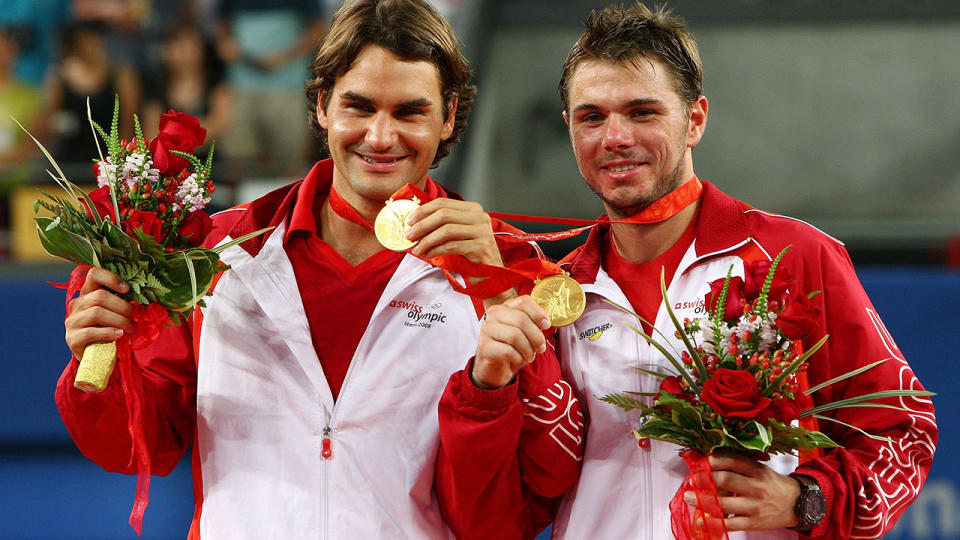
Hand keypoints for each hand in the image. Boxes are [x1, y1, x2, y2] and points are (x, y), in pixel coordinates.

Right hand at [64, 268, 133, 358]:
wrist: (97, 357)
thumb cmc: (110, 331)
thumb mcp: (116, 315)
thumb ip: (123, 305)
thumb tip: (145, 303)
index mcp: (88, 294)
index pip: (93, 275)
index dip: (111, 278)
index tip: (127, 289)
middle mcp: (77, 305)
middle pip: (99, 296)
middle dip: (122, 307)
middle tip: (135, 317)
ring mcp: (72, 322)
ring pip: (96, 313)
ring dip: (119, 320)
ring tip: (130, 328)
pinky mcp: (72, 338)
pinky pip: (90, 332)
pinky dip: (108, 333)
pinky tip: (119, 335)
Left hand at [405, 198, 515, 306]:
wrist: (491, 276)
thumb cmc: (471, 256)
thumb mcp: (456, 236)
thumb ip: (441, 226)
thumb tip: (414, 223)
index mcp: (473, 209)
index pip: (443, 203)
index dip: (423, 211)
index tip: (409, 221)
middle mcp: (480, 217)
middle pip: (443, 215)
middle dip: (422, 225)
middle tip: (409, 235)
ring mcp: (482, 231)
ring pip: (446, 230)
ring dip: (426, 240)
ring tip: (416, 249)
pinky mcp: (481, 247)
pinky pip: (451, 246)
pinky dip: (435, 250)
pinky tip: (427, 255)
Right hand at [472, 296, 550, 388]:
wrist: (494, 368)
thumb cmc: (512, 348)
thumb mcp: (525, 333)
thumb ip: (534, 324)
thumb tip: (545, 323)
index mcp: (505, 307)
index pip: (524, 301)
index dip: (538, 313)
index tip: (546, 325)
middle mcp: (494, 314)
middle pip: (522, 319)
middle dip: (536, 337)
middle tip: (540, 348)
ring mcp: (487, 329)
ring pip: (515, 336)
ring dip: (527, 350)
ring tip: (528, 356)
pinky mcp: (484, 346)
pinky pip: (508, 351)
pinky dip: (518, 359)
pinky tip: (517, 361)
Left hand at [684, 454, 800, 530]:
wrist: (796, 505)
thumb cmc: (773, 485)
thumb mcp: (760, 470)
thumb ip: (740, 465)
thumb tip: (712, 461)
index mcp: (757, 471)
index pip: (732, 462)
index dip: (714, 462)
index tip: (701, 463)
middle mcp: (756, 487)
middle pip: (725, 480)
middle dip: (703, 480)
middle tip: (691, 481)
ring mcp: (754, 507)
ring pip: (723, 503)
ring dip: (702, 500)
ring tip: (689, 498)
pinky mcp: (753, 523)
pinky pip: (730, 524)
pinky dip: (713, 522)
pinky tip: (701, 520)